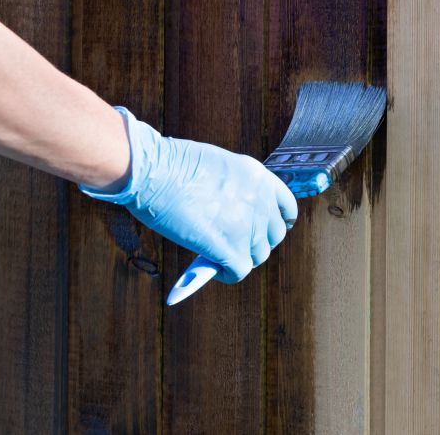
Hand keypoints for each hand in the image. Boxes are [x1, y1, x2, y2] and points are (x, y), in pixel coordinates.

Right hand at [80, 107, 296, 283]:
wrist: (153, 170)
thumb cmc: (173, 165)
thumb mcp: (220, 167)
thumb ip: (237, 189)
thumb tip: (235, 214)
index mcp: (260, 178)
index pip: (287, 209)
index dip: (276, 223)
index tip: (264, 230)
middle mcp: (260, 202)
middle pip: (273, 237)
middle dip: (255, 242)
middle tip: (233, 244)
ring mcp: (246, 225)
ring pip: (256, 256)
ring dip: (239, 258)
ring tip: (218, 254)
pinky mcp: (229, 246)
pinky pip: (238, 271)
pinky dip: (226, 274)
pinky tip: (213, 269)